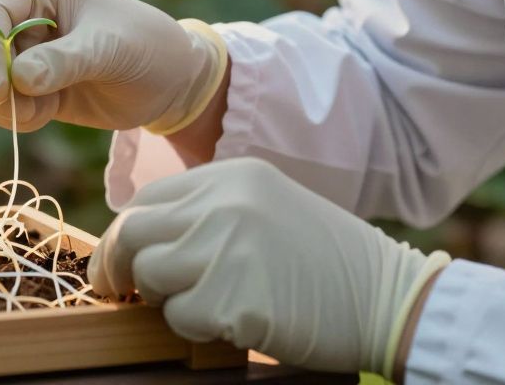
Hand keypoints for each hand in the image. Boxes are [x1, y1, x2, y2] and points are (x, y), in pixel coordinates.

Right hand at [0, 0, 226, 132]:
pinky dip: (14, 116)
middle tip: (17, 108)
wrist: (171, 81)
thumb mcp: (110, 50)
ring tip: (44, 109)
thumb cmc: (147, 47)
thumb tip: (17, 77)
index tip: (0, 90)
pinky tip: (48, 113)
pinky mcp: (25, 84)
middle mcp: (21, 14)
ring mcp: (20, 50)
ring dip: (2, 104)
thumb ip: (64, 62)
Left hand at [88, 157, 449, 375]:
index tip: (123, 261)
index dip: (127, 234)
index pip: (147, 200)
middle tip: (117, 290)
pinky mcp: (233, 298)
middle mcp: (225, 204)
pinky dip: (195, 328)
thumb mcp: (266, 207)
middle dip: (116, 266)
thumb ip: (208, 212)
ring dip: (163, 299)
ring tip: (204, 304)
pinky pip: (180, 318)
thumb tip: (139, 241)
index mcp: (232, 176)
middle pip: (134, 232)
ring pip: (150, 275)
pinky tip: (235, 321)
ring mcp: (228, 249)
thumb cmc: (325, 262)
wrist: (389, 298)